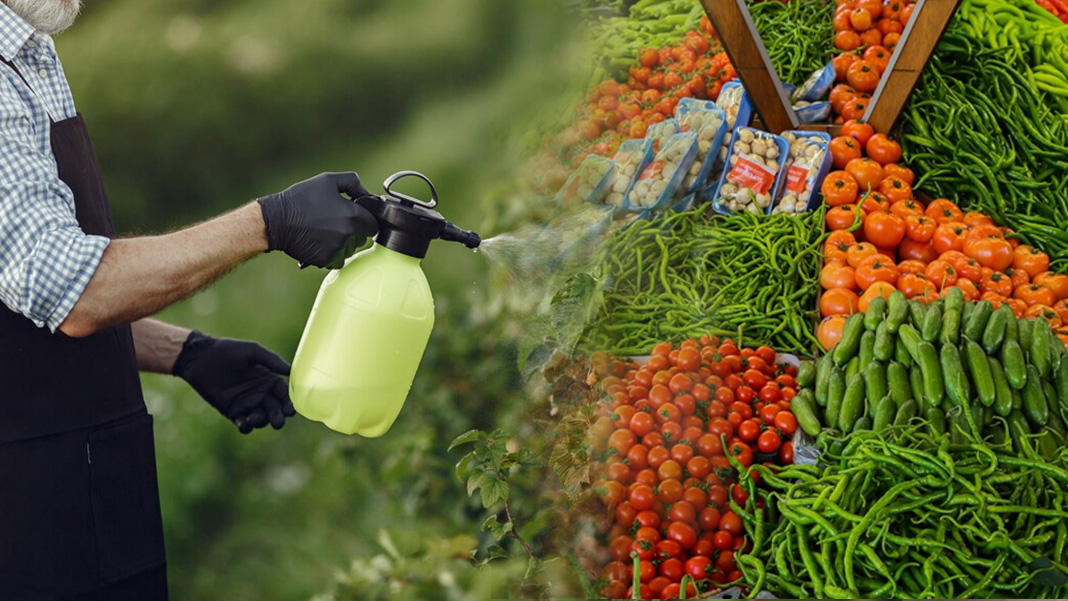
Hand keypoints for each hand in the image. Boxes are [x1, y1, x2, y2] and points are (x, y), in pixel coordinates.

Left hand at [172, 331, 295, 432]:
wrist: (200, 358)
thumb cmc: (227, 351)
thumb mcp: (251, 351)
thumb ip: (271, 360)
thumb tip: (291, 370)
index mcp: (268, 379)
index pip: (284, 394)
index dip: (289, 403)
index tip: (291, 410)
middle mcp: (261, 393)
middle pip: (275, 410)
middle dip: (278, 417)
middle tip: (278, 421)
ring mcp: (247, 404)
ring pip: (261, 419)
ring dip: (262, 422)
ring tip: (254, 418)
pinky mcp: (232, 412)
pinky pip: (243, 424)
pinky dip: (246, 426)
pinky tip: (244, 422)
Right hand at [258, 172, 378, 268]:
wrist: (276, 220)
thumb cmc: (301, 199)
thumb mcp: (328, 180)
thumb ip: (353, 183)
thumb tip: (366, 194)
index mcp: (353, 216)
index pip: (373, 224)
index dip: (365, 219)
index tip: (355, 216)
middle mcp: (348, 235)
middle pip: (361, 238)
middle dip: (354, 231)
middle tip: (335, 221)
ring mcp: (337, 250)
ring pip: (349, 250)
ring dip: (343, 243)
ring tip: (324, 231)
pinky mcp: (325, 260)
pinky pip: (336, 259)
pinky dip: (330, 252)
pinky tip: (318, 241)